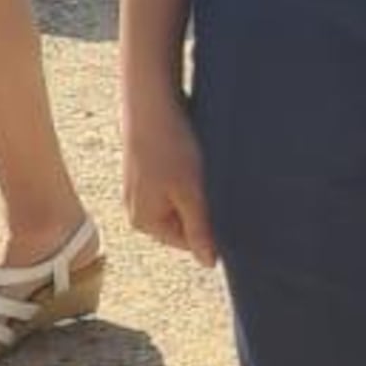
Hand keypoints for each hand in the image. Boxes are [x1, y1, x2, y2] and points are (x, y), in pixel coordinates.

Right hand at [123, 85, 214, 263]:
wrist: (150, 102)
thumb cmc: (169, 147)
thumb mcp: (191, 193)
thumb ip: (200, 230)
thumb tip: (208, 263)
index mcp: (144, 222)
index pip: (188, 242)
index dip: (211, 229)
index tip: (227, 209)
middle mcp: (137, 209)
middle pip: (183, 222)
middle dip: (203, 208)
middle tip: (217, 185)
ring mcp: (140, 189)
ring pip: (181, 201)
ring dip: (197, 190)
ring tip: (203, 169)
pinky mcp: (146, 169)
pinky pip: (174, 183)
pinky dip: (189, 175)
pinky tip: (195, 158)